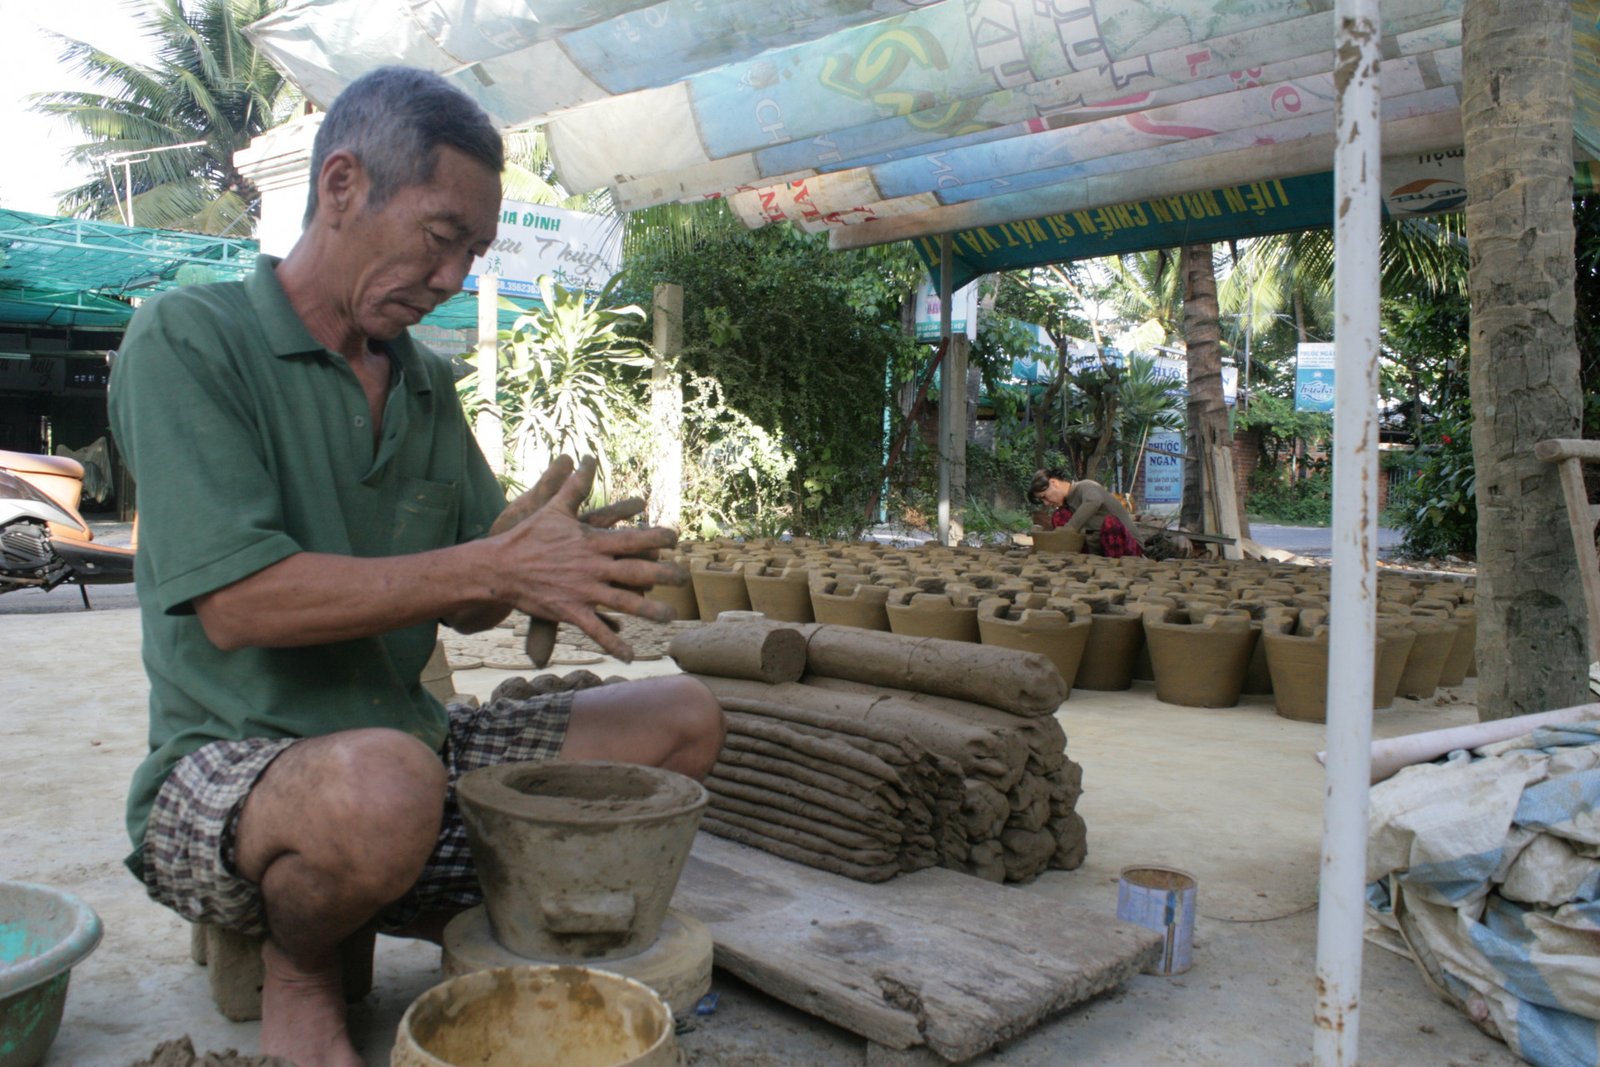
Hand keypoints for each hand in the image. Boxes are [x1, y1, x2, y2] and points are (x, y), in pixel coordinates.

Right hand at [490, 456, 686, 661]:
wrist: (499, 566)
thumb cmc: (526, 536)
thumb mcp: (552, 508)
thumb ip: (574, 486)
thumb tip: (585, 458)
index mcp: (592, 542)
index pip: (633, 538)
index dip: (657, 537)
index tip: (676, 538)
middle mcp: (593, 566)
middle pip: (638, 571)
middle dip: (665, 575)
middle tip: (684, 578)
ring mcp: (583, 591)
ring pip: (625, 603)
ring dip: (650, 611)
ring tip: (670, 617)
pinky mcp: (570, 611)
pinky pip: (596, 630)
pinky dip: (614, 643)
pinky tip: (631, 656)